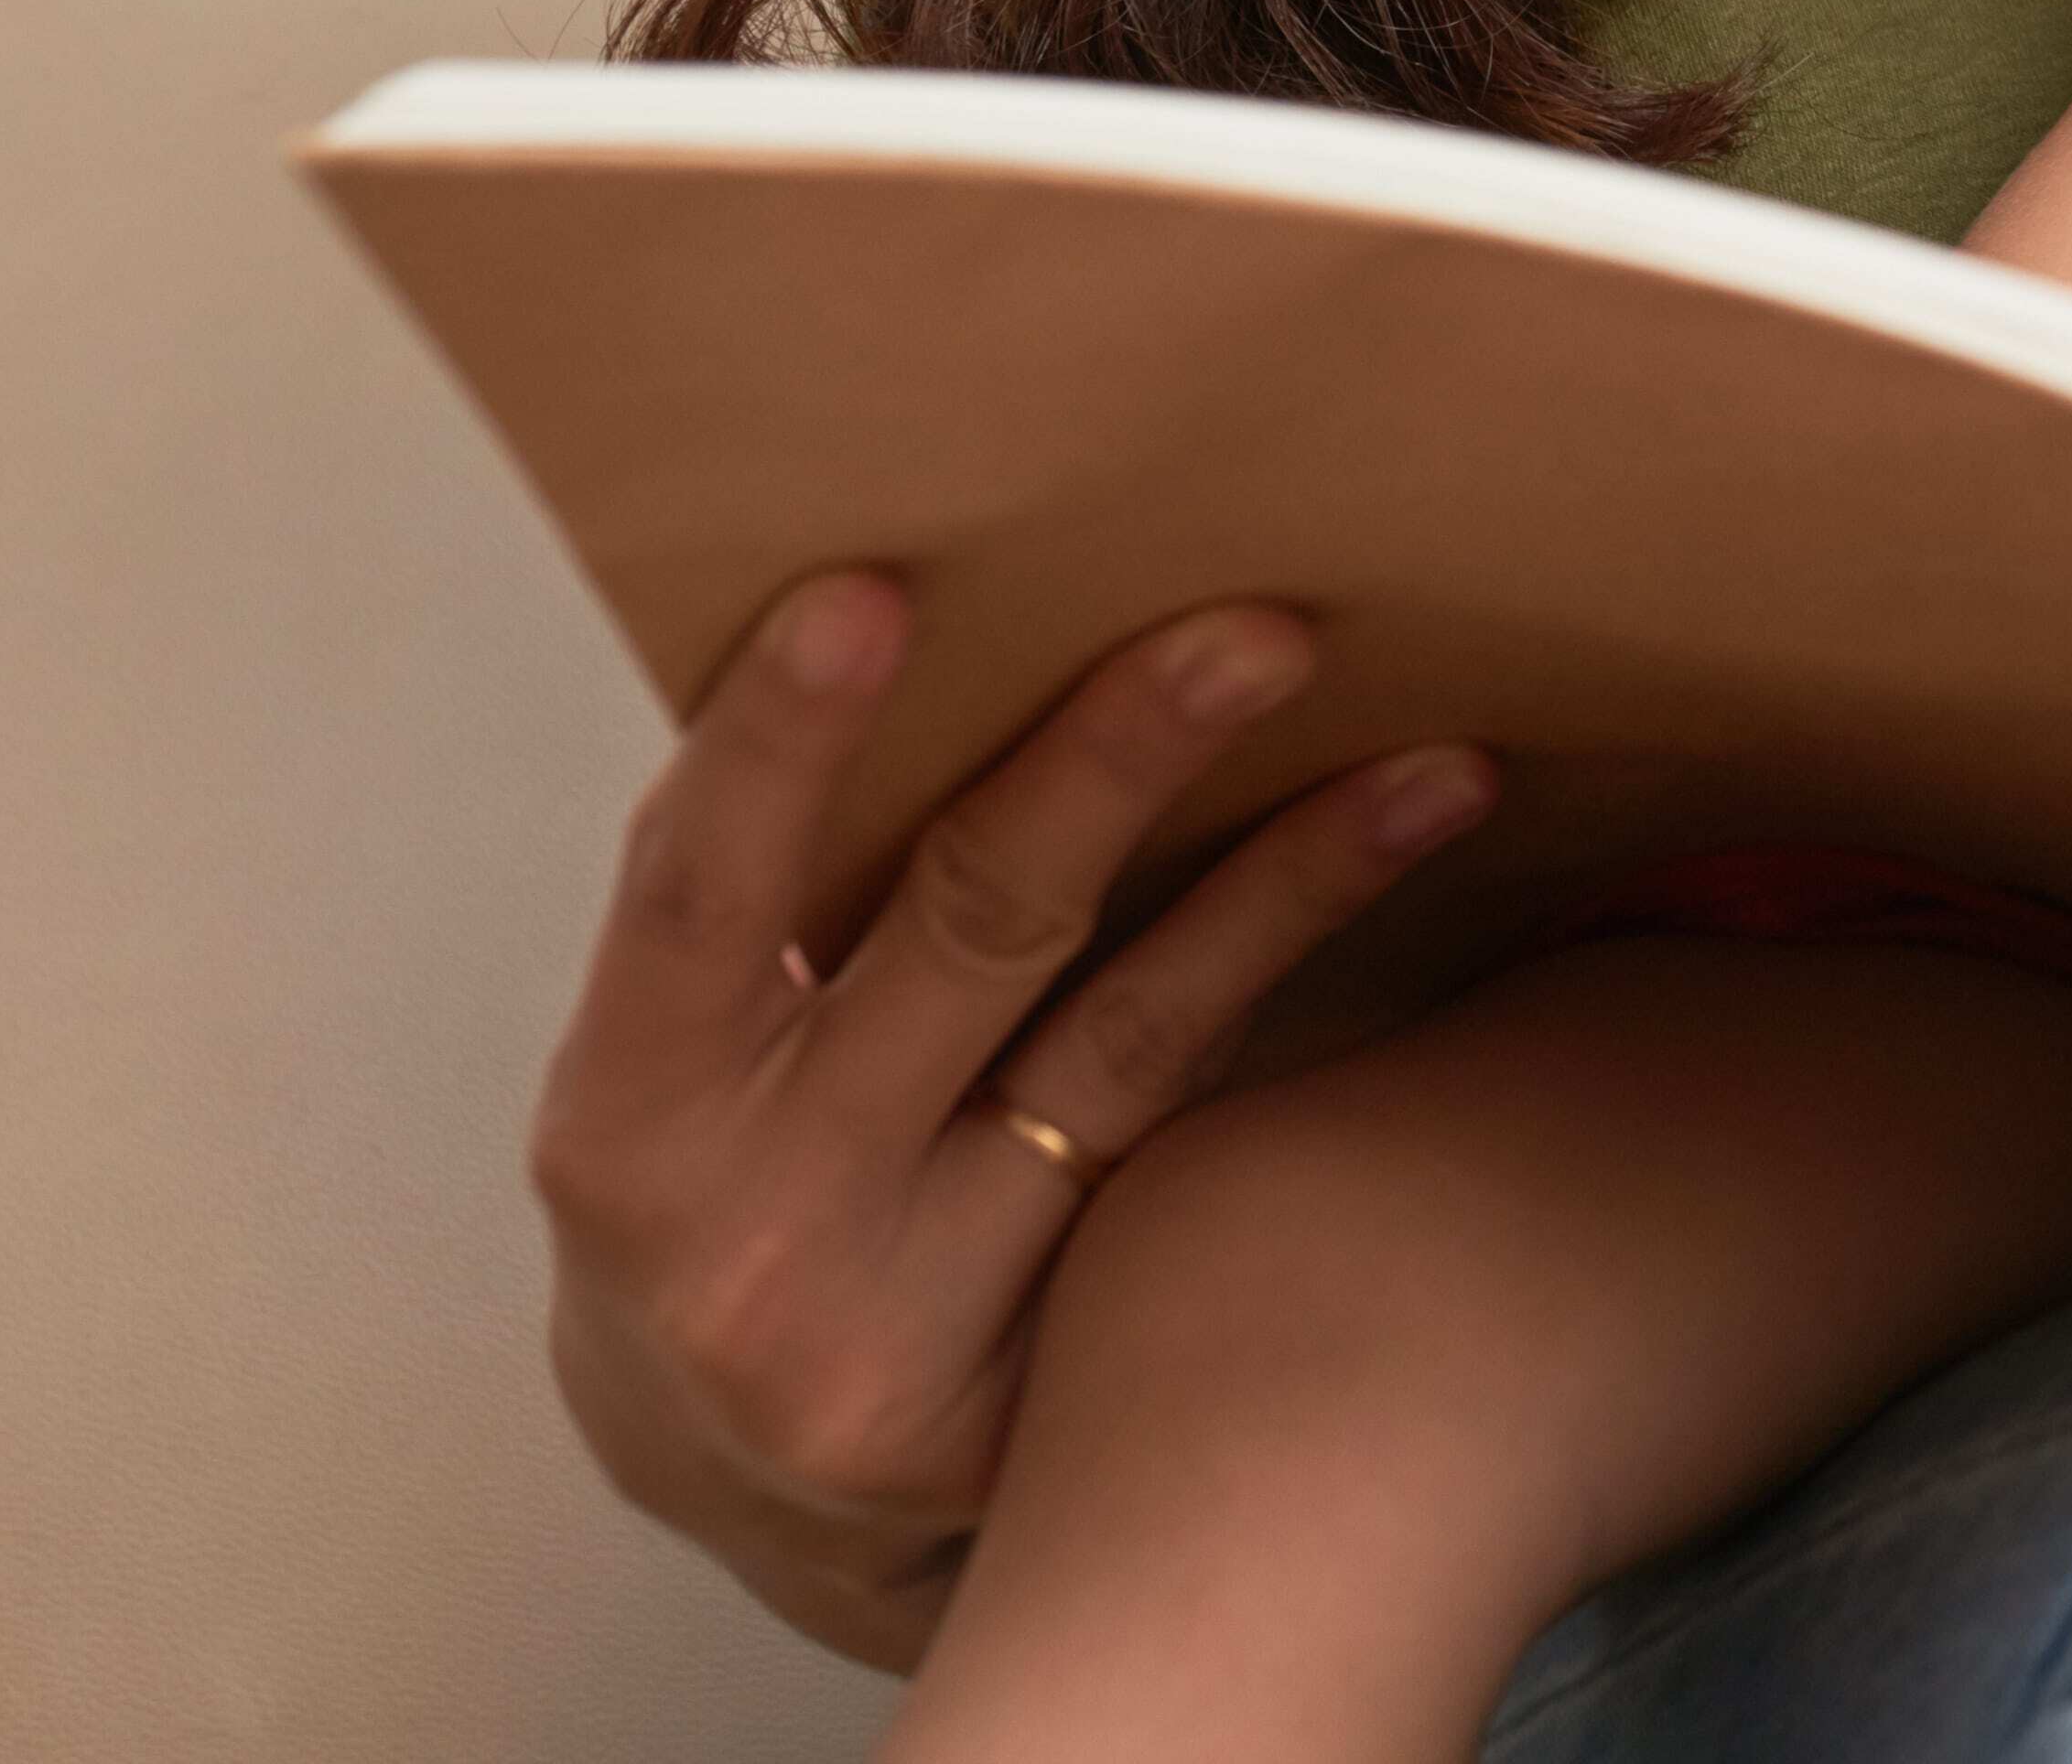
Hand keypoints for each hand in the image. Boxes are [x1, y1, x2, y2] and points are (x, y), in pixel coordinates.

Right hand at [525, 568, 1495, 1662]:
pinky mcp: (1049, 1385)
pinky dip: (1307, 1011)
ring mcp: (911, 1324)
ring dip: (1298, 882)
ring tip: (1442, 767)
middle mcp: (756, 1231)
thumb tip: (914, 610)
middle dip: (1116, 762)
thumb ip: (765, 896)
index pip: (694, 898)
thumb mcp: (684, 1061)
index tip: (873, 590)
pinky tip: (1407, 921)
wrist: (752, 1480)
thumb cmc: (729, 1174)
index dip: (776, 742)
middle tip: (1260, 629)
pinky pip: (1206, 1145)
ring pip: (1135, 1045)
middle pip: (966, 941)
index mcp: (629, 1117)